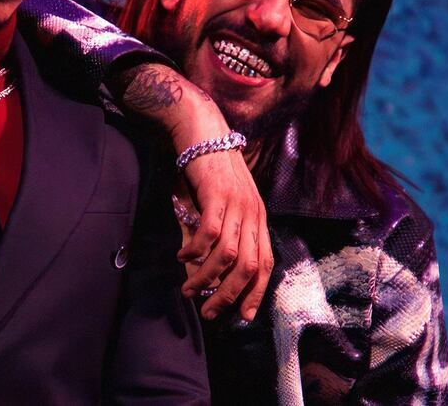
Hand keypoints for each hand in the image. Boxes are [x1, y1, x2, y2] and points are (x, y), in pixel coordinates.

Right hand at [174, 140, 271, 321]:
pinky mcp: (217, 195)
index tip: (242, 316)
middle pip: (248, 266)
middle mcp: (253, 214)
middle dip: (229, 295)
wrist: (204, 132)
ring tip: (188, 288)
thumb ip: (223, 232)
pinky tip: (182, 256)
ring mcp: (236, 204)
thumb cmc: (212, 171)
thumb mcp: (225, 204)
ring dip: (206, 277)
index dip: (255, 292)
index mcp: (259, 219)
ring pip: (227, 255)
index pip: (265, 264)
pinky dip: (195, 250)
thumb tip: (208, 268)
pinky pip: (208, 233)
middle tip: (209, 311)